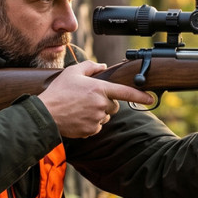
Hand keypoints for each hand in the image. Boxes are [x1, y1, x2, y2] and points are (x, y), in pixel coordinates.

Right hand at [38, 61, 157, 137]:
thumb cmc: (58, 91)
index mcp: (99, 89)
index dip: (140, 96)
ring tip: (80, 108)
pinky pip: (96, 127)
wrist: (46, 113)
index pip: (125, 92)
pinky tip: (77, 118)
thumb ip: (90, 67)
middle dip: (106, 103)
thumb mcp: (72, 72)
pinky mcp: (91, 131)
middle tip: (89, 100)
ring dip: (97, 113)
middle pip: (114, 106)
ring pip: (105, 117)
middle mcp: (101, 105)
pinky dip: (90, 123)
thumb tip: (103, 66)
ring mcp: (96, 119)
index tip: (151, 98)